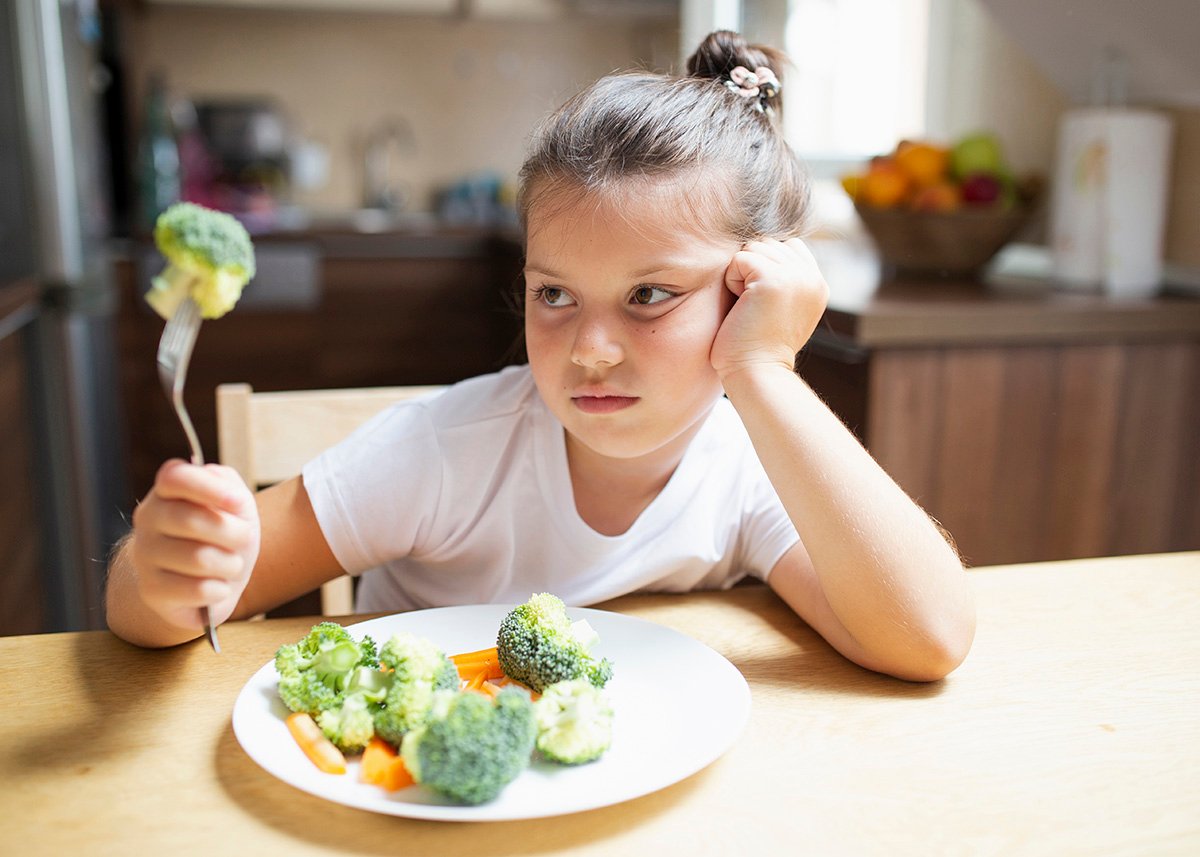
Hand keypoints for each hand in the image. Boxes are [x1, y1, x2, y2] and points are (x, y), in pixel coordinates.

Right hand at [127, 459, 260, 631]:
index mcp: (166, 492)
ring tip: (231, 565)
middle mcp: (148, 519)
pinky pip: (198, 589)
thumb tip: (229, 494)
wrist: (208, 579)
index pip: (175, 478)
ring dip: (231, 564)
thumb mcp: (234, 503)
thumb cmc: (223, 535)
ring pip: (198, 558)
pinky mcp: (151, 590)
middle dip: (233, 532)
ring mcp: (144, 555)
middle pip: (190, 520)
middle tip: (244, 539)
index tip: (238, 502)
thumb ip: (228, 485)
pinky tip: (217, 587)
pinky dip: (220, 589)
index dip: (208, 488)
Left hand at [710, 237, 828, 380]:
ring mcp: (795, 276)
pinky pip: (740, 259)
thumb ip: (786, 279)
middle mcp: (811, 277)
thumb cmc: (759, 346)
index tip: (763, 300)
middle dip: (752, 270)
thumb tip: (764, 250)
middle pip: (769, 244)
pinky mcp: (772, 279)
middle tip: (755, 306)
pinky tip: (742, 305)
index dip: (766, 265)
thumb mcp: (784, 308)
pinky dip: (732, 281)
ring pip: (754, 248)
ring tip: (749, 306)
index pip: (789, 246)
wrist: (757, 372)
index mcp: (818, 284)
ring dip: (741, 275)